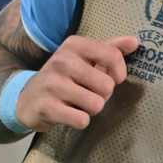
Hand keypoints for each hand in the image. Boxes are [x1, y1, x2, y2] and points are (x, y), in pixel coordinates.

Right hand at [16, 35, 138, 130]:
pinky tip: (69, 113)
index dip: (119, 72)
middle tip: (88, 93)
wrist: (27, 98)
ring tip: (78, 103)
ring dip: (91, 109)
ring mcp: (51, 84)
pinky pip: (81, 120)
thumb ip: (111, 48)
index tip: (114, 78)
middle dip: (103, 95)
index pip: (113, 55)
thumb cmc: (66, 76)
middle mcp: (61, 61)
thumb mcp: (85, 57)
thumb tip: (135, 41)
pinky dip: (80, 121)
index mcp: (74, 45)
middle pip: (107, 85)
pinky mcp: (46, 107)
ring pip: (96, 104)